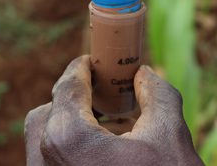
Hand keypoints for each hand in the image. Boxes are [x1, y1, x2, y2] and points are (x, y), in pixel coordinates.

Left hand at [25, 56, 203, 165]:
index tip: (90, 61)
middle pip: (47, 115)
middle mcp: (45, 165)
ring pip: (45, 145)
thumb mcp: (170, 135)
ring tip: (108, 126)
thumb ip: (157, 93)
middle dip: (71, 99)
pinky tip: (104, 154)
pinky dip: (71, 152)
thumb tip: (143, 74)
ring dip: (71, 126)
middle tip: (100, 94)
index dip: (81, 68)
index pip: (67, 86)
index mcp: (69, 140)